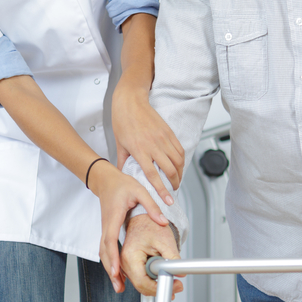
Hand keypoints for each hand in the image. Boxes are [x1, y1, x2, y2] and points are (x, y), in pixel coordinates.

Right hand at [89, 162, 169, 292]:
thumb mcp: (139, 191)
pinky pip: (107, 251)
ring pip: (104, 254)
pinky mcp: (107, 232)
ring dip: (111, 271)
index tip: (117, 271)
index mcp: (114, 218)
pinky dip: (111, 263)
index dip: (113, 257)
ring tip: (119, 287)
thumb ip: (152, 206)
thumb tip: (163, 221)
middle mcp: (107, 227)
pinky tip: (118, 274)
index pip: (111, 241)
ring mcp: (105, 230)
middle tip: (119, 287)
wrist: (106, 180)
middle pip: (105, 253)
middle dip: (112, 271)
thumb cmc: (120, 184)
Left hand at [111, 83, 184, 201]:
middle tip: (173, 192)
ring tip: (177, 180)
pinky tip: (179, 166)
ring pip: (178, 160)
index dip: (161, 190)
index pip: (153, 175)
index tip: (167, 200)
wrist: (130, 101)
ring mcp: (163, 138)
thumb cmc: (122, 121)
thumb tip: (122, 175)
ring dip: (180, 173)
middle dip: (174, 183)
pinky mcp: (169, 132)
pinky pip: (180, 149)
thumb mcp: (119, 144)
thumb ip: (122, 162)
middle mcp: (153, 145)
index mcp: (139, 150)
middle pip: (170, 170)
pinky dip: (182, 160)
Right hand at [121, 214, 183, 296]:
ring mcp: (125, 265)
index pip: (142, 282)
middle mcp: (123, 262)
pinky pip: (140, 279)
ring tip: (171, 278)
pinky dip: (151, 280)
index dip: (159, 288)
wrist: (142, 218)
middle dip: (159, 288)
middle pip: (141, 286)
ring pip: (141, 284)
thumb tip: (180, 273)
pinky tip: (160, 276)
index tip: (174, 286)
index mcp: (130, 256)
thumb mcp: (165, 240)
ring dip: (156, 285)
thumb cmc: (150, 225)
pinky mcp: (129, 266)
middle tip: (176, 285)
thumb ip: (173, 258)